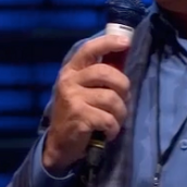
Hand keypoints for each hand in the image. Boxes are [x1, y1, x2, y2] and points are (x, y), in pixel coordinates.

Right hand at [42, 34, 131, 172]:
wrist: (60, 143)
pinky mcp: (79, 116)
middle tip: (124, 99)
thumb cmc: (77, 113)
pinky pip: (108, 119)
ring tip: (115, 120)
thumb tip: (122, 58)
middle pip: (106, 73)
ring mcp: (73, 98)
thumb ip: (98, 76)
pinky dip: (114, 128)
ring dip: (120, 113)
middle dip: (123, 86)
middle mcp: (69, 81)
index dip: (108, 43)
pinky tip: (108, 132)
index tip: (126, 42)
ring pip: (111, 98)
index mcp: (71, 71)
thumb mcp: (82, 89)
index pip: (89, 49)